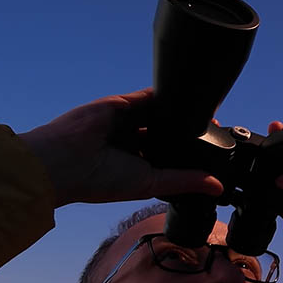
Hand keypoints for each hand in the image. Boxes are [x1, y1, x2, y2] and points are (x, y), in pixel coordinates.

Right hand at [18, 88, 222, 206]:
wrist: (65, 160)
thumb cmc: (100, 180)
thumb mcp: (151, 182)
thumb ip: (184, 181)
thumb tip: (217, 187)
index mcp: (138, 166)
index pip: (170, 157)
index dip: (191, 155)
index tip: (216, 153)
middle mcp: (134, 144)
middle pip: (168, 134)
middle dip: (188, 133)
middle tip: (217, 130)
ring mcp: (127, 122)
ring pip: (162, 114)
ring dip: (182, 113)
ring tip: (209, 112)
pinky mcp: (122, 104)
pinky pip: (150, 96)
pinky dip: (169, 95)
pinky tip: (189, 95)